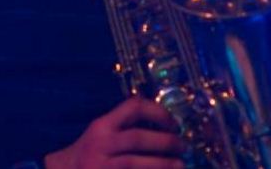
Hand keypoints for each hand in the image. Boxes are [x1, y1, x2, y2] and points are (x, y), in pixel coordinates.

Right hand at [43, 97, 185, 168]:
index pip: (132, 107)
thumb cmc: (88, 153)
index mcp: (102, 125)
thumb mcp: (101, 133)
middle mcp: (101, 143)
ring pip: (137, 164)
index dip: (157, 112)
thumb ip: (124, 126)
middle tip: (182, 146)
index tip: (173, 122)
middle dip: (165, 142)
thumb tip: (162, 125)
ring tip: (180, 165)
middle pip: (138, 138)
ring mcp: (102, 166)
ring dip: (163, 165)